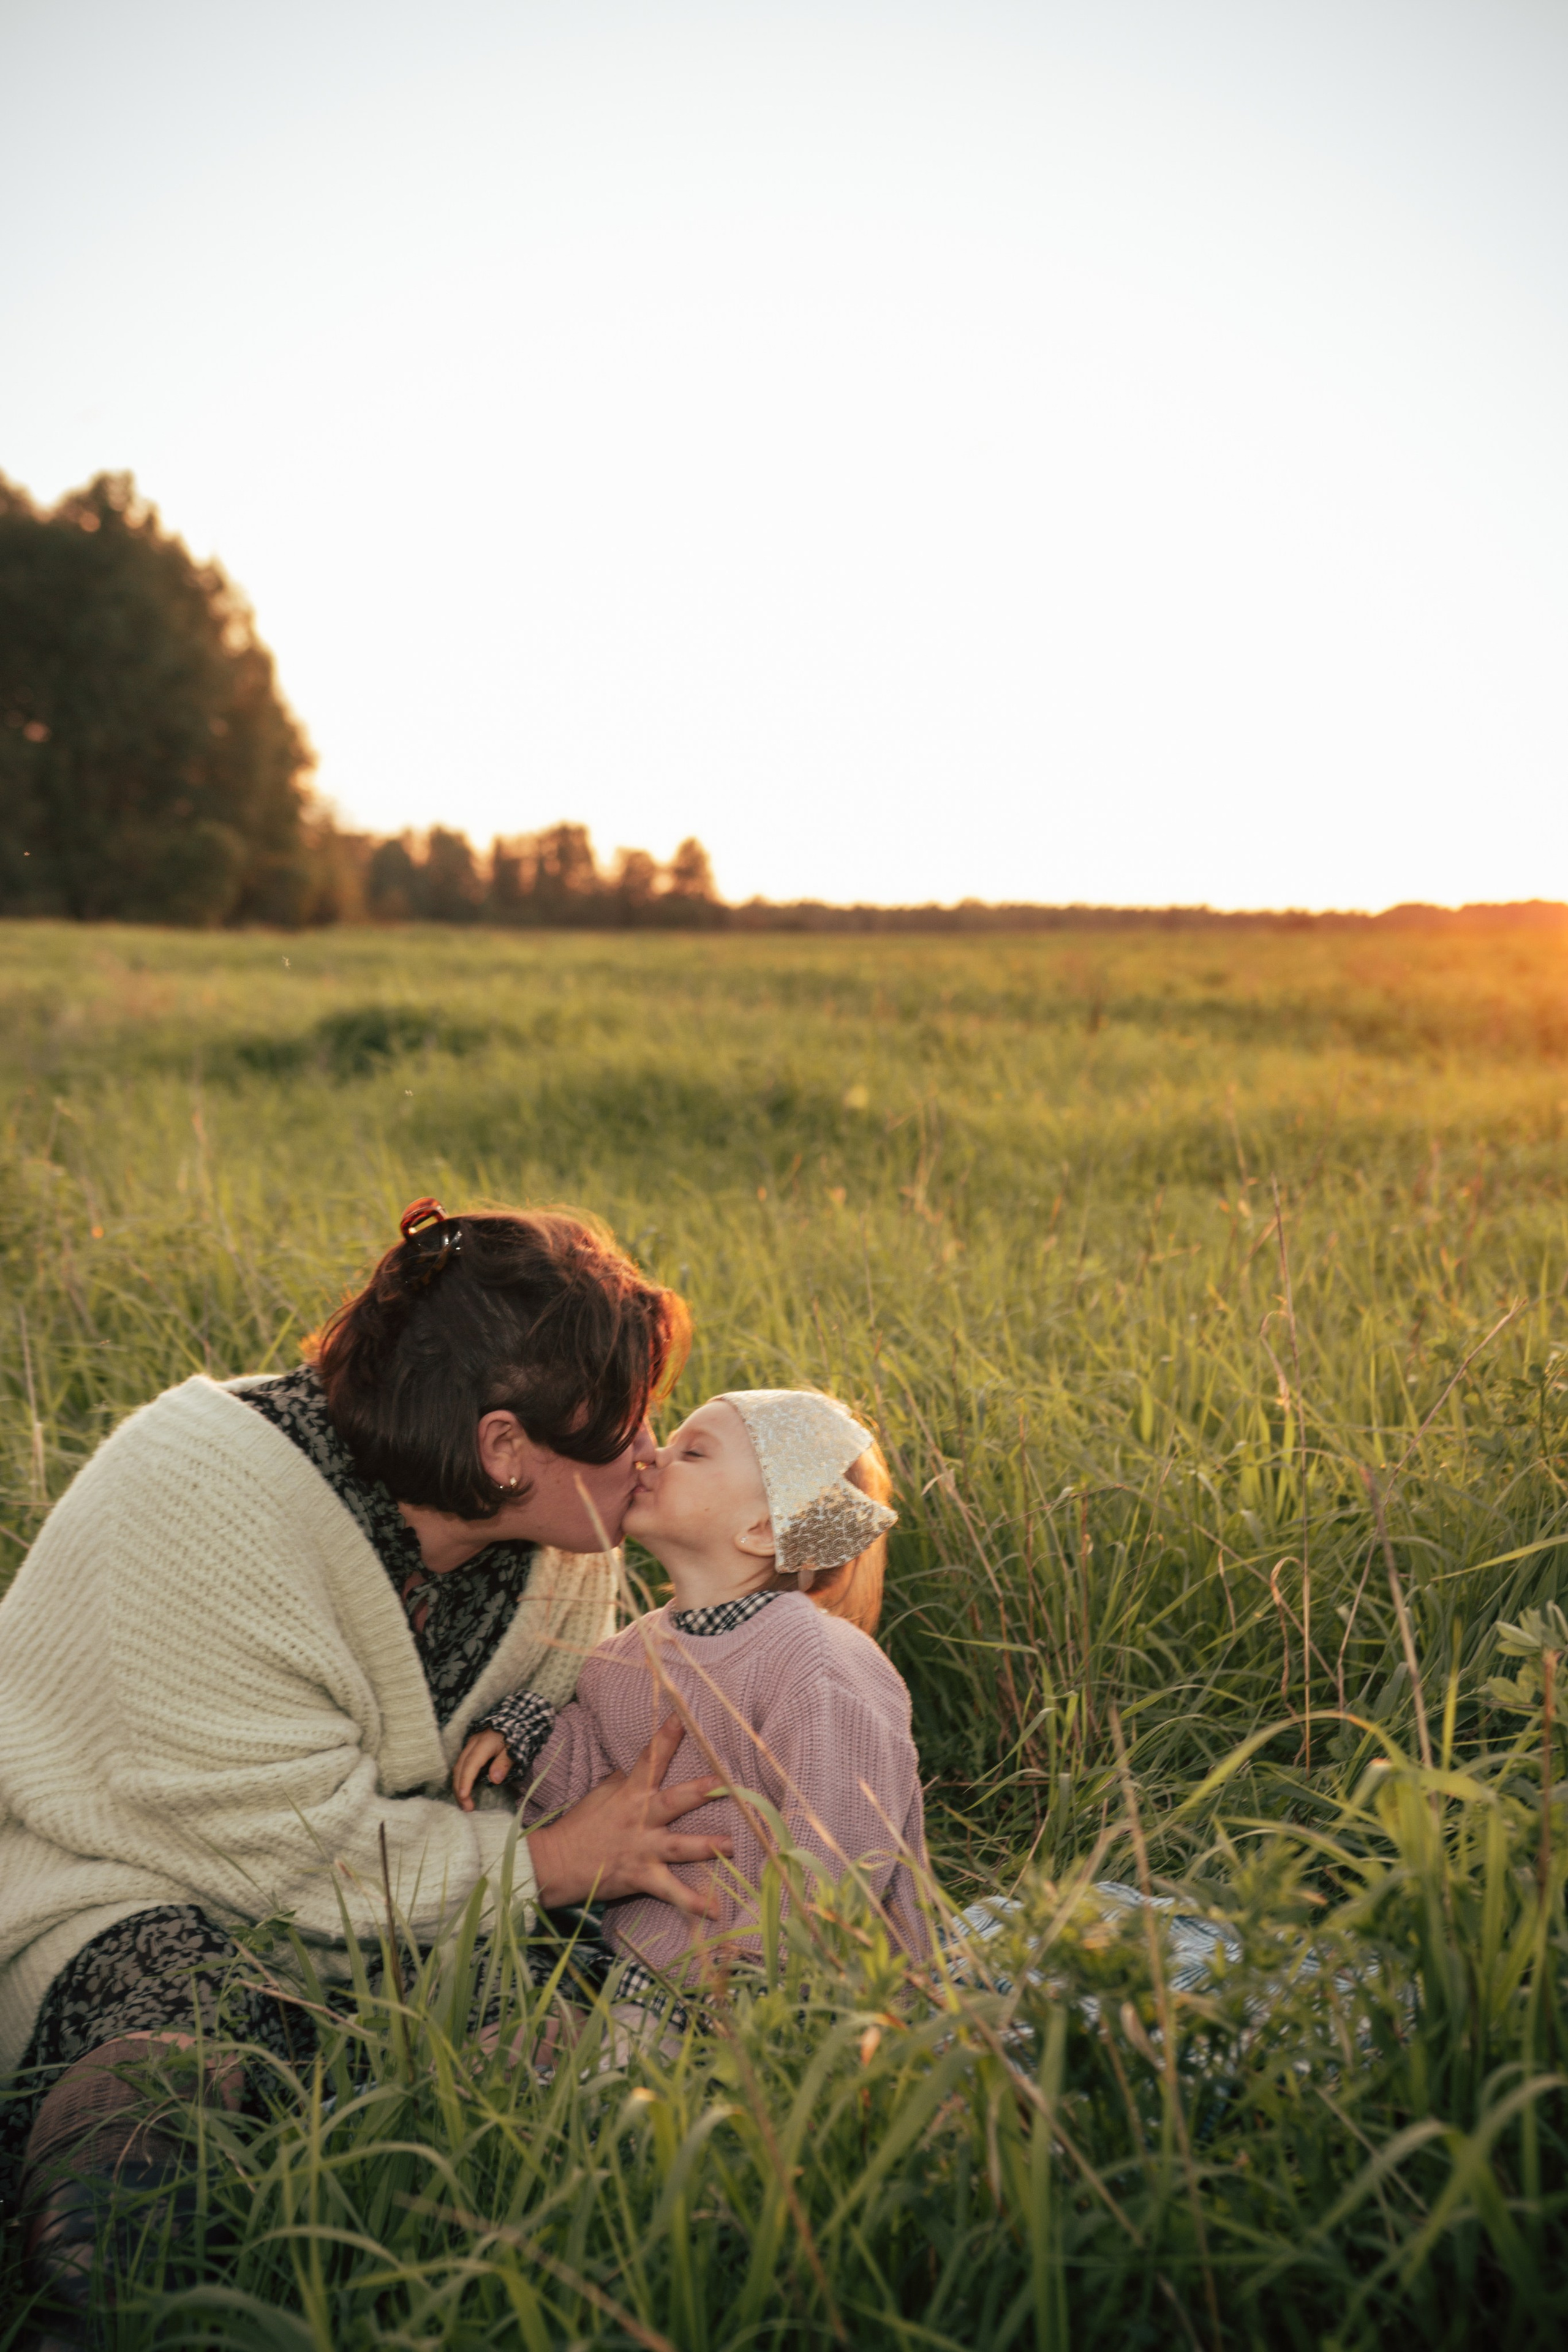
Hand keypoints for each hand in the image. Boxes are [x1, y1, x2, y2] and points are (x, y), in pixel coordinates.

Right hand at [454, 1729, 510, 1812]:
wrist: (516, 1718)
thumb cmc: (516, 1735)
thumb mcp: (515, 1748)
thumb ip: (504, 1763)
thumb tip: (494, 1779)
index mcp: (483, 1744)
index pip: (470, 1765)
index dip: (466, 1781)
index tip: (464, 1797)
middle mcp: (472, 1744)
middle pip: (460, 1767)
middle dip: (459, 1788)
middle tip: (466, 1808)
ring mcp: (470, 1745)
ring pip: (458, 1766)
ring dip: (459, 1785)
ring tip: (465, 1802)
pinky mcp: (471, 1748)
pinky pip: (462, 1764)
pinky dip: (461, 1778)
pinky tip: (466, 1789)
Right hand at [526, 1715, 732, 1917]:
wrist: (557, 1862)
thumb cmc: (583, 1824)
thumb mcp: (603, 1792)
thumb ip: (629, 1778)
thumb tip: (647, 1762)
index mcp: (631, 1793)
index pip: (650, 1758)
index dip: (666, 1736)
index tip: (682, 1715)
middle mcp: (640, 1818)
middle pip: (674, 1801)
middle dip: (699, 1792)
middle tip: (725, 1783)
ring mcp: (643, 1849)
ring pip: (680, 1846)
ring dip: (708, 1846)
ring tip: (733, 1845)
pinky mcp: (642, 1877)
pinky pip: (671, 1892)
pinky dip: (693, 1903)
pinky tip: (716, 1911)